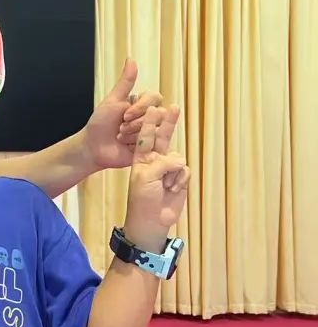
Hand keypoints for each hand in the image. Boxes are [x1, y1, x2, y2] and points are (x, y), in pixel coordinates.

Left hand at [83, 58, 163, 169]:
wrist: (93, 147)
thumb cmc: (100, 123)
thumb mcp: (112, 100)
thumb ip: (125, 82)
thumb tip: (131, 59)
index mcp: (142, 104)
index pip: (154, 98)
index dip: (140, 107)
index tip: (124, 115)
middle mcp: (149, 117)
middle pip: (157, 114)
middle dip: (135, 123)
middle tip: (120, 128)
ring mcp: (151, 132)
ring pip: (157, 129)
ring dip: (135, 134)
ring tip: (121, 137)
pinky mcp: (151, 148)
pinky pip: (156, 144)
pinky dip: (139, 144)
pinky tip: (128, 146)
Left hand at [123, 106, 189, 245]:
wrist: (151, 220)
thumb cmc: (142, 198)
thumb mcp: (146, 177)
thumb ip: (162, 163)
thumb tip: (178, 161)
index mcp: (141, 158)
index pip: (145, 136)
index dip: (149, 122)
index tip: (152, 107)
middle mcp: (155, 160)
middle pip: (163, 138)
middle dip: (168, 123)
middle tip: (173, 107)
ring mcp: (168, 169)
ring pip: (178, 158)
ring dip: (174, 172)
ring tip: (165, 185)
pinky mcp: (180, 178)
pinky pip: (185, 171)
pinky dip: (181, 180)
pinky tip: (174, 190)